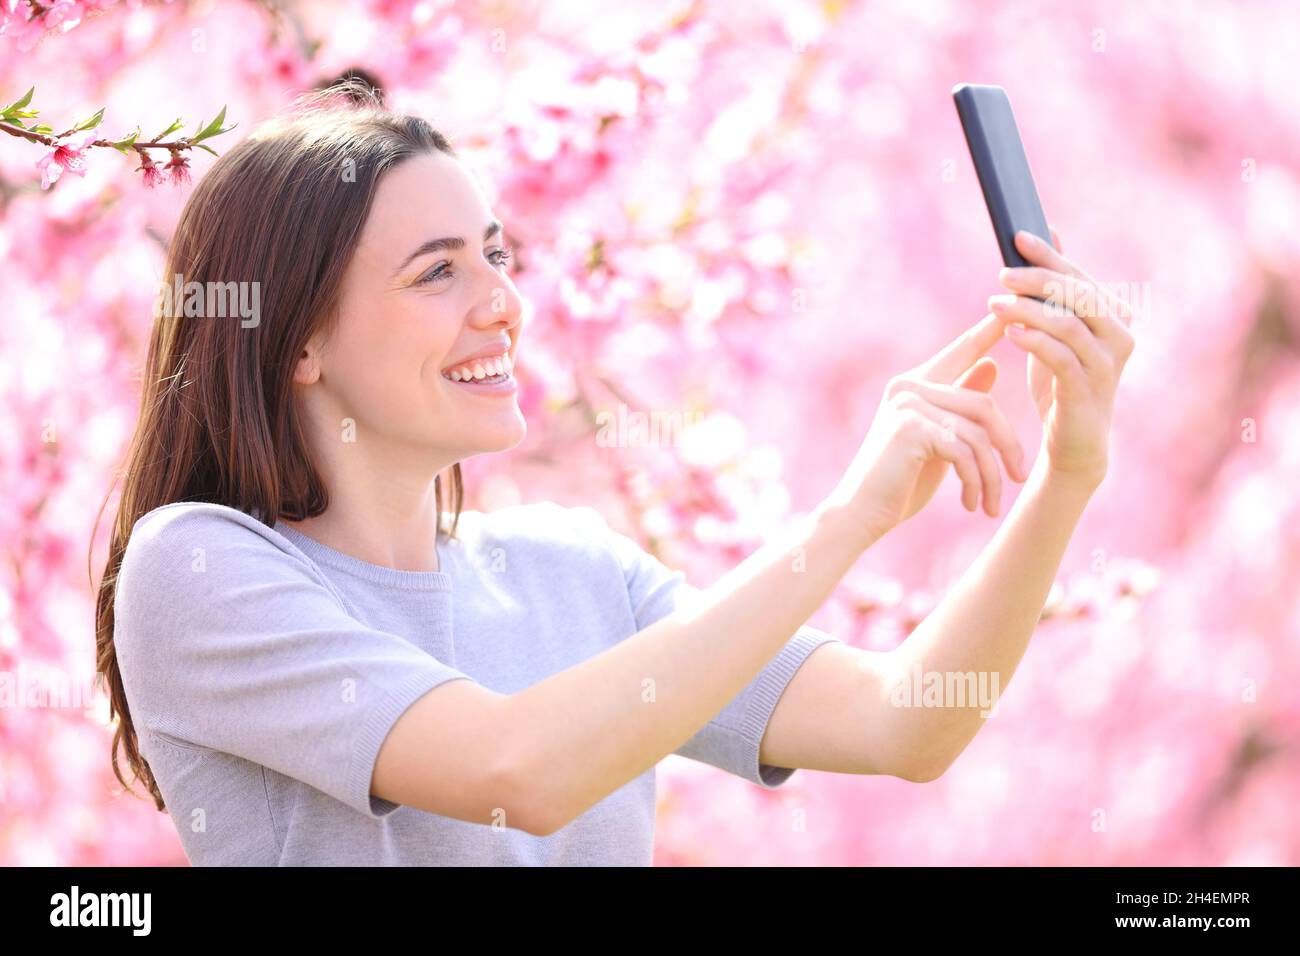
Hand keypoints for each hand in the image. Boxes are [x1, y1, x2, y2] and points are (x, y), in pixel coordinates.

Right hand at [826, 312, 1028, 540]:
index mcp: (913, 386)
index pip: (961, 351)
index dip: (989, 330)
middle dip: (1008, 445)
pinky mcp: (910, 429)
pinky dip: (974, 483)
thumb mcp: (939, 442)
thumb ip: (961, 407)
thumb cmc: (899, 482)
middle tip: (1019, 476)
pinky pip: (964, 451)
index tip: (1016, 308)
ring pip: (978, 433)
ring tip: (990, 504)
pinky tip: (970, 504)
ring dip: (991, 474)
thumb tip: (991, 364)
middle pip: (983, 405)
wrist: (860, 514)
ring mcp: (907, 406)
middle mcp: (908, 388)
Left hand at [988, 227, 1136, 484]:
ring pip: (1068, 324)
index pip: (1080, 277)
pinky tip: (1010, 332)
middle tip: (1002, 273)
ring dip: (1028, 310)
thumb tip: (1051, 232)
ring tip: (994, 304)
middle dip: (1038, 279)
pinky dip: (1034, 341)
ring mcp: (1106, 364)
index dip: (1050, 256)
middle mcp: (1119, 336)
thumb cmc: (1060, 381)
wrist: (1073, 442)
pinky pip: (1061, 357)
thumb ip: (1055, 289)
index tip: (1017, 237)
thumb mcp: (1056, 331)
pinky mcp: (1088, 390)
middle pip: (1079, 295)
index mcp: (1114, 316)